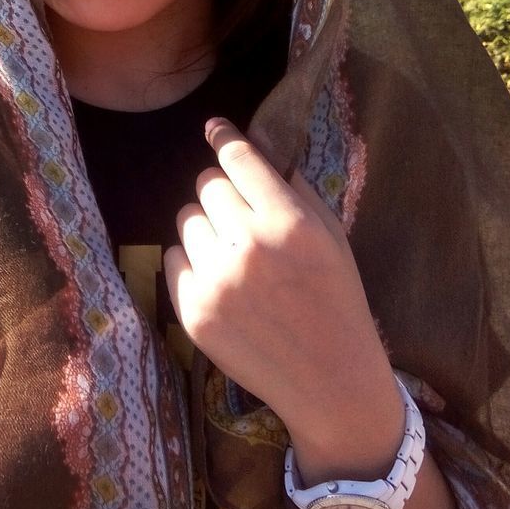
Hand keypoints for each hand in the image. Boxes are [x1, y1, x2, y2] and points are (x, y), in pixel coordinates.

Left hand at [163, 117, 405, 483]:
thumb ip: (295, 188)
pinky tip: (223, 283)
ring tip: (236, 258)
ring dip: (207, 229)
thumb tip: (258, 146)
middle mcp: (249, 245)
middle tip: (243, 220)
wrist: (330, 380)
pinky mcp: (193, 310)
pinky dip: (192, 263)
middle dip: (222, 195)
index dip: (224, 137)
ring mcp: (217, 279)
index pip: (239, 158)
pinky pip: (172, 257)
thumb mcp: (332, 235)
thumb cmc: (336, 299)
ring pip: (186, 219)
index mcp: (288, 222)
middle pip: (206, 184)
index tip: (215, 128)